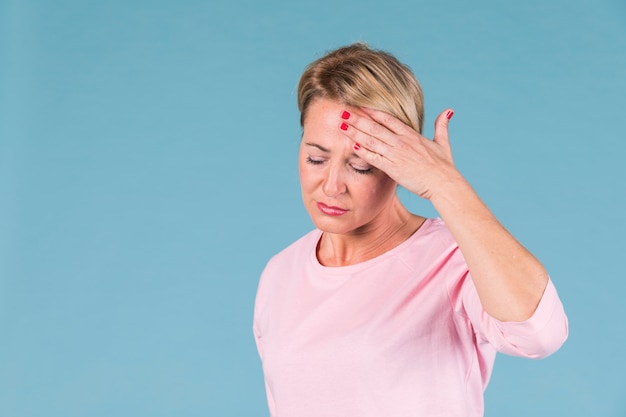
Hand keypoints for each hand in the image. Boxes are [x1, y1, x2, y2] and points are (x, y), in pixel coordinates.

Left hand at [340, 107, 460, 200]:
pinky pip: (375, 158)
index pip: (388, 119)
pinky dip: (363, 152)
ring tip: (342, 126)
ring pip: (371, 140)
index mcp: (411, 135)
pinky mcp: (393, 168)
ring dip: (355, 132)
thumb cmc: (444, 167)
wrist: (444, 184)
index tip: (359, 106)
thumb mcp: (443, 143)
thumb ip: (442, 126)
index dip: (372, 111)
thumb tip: (448, 111)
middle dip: (358, 119)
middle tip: (343, 112)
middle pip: (375, 127)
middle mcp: (402, 142)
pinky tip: (352, 146)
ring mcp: (396, 154)